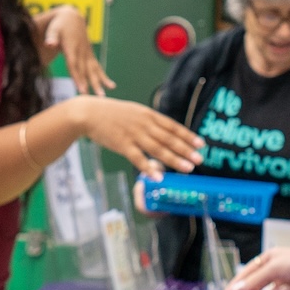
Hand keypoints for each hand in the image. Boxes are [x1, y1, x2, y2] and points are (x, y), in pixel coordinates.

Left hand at [38, 5, 111, 93]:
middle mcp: (81, 52)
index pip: (74, 65)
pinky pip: (97, 68)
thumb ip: (52, 37)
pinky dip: (103, 77)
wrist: (73, 17)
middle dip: (90, 84)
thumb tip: (49, 44)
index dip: (78, 77)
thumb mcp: (54, 28)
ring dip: (99, 83)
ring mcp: (87, 54)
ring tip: (103, 96)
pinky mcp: (90, 55)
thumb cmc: (60, 24)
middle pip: (86, 71)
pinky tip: (111, 86)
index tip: (82, 89)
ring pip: (93, 70)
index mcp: (72, 47)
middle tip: (96, 97)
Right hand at [76, 100, 202, 177]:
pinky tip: (158, 177)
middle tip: (200, 159)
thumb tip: (165, 132)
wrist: (88, 112)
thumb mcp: (134, 112)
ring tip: (188, 168)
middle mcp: (144, 124)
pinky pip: (138, 159)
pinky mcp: (122, 145)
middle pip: (169, 138)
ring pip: (158, 149)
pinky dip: (149, 168)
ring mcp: (133, 135)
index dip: (187, 135)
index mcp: (148, 114)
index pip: (172, 126)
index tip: (201, 144)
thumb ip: (149, 122)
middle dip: (186, 150)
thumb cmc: (112, 114)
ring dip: (174, 160)